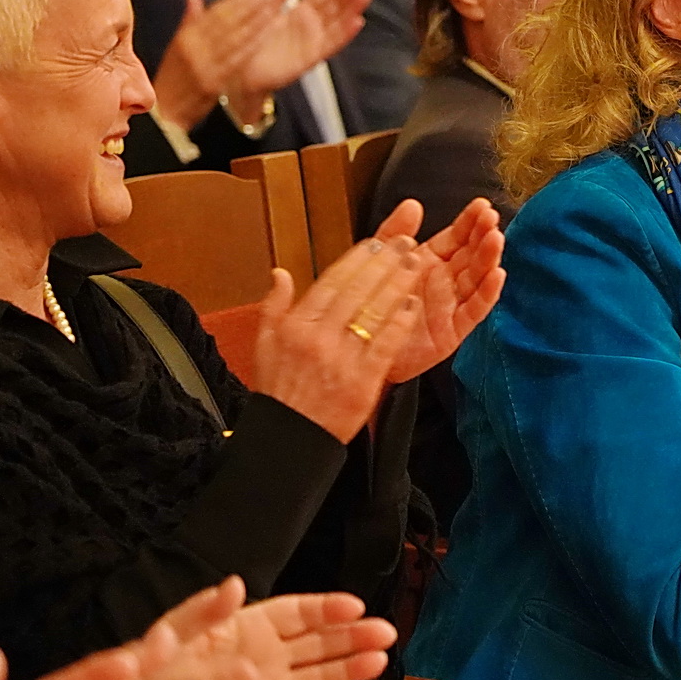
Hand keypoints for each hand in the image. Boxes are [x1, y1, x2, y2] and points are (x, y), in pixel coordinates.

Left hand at [143, 578, 394, 679]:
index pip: (296, 613)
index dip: (327, 609)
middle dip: (353, 638)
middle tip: (385, 633)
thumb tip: (235, 584)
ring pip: (315, 679)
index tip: (355, 606)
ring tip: (378, 663)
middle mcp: (260, 659)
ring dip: (348, 671)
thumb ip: (202, 611)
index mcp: (243, 629)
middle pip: (317, 644)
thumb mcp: (168, 635)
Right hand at [151, 0, 284, 129]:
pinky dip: (254, 43)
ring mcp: (203, 64)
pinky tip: (268, 33)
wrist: (164, 115)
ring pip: (235, 36)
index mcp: (186, 38)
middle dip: (250, 7)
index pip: (214, 14)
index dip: (234, 1)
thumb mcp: (175, 50)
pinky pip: (238, 58)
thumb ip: (188, 23)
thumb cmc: (172, 82)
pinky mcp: (213, 80)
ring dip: (256, 21)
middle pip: (227, 22)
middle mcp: (194, 47)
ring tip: (274, 8)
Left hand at [233, 0, 371, 100]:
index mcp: (300, 15)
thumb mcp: (266, 10)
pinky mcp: (312, 57)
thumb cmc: (253, 43)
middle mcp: (311, 27)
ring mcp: (313, 42)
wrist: (243, 71)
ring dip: (353, 9)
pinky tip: (357, 21)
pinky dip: (346, 33)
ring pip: (339, 23)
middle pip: (335, 6)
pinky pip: (332, 44)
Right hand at [253, 234, 426, 441]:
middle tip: (405, 242)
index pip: (332, 281)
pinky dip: (399, 323)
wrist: (289, 438)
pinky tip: (413, 305)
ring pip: (374, 312)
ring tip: (416, 263)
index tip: (377, 241)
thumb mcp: (264, 345)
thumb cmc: (280, 392)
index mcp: (296, 325)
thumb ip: (274, 306)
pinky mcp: (362, 381)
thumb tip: (280, 273)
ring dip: (397, 284)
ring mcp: (341, 359)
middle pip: (357, 290)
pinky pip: (385, 345)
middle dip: (384, 262)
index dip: (357, 259)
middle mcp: (318, 337)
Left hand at [369, 198, 506, 383]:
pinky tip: (496, 275)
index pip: (456, 236)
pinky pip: (475, 309)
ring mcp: (452, 304)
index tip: (482, 206)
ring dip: (489, 258)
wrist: (361, 347)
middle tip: (492, 218)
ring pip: (477, 277)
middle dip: (483, 235)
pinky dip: (488, 293)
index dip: (470, 221)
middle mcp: (445, 281)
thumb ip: (395, 232)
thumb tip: (412, 205)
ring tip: (495, 239)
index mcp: (429, 261)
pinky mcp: (454, 329)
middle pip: (471, 254)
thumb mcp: (380, 260)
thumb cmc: (371, 305)